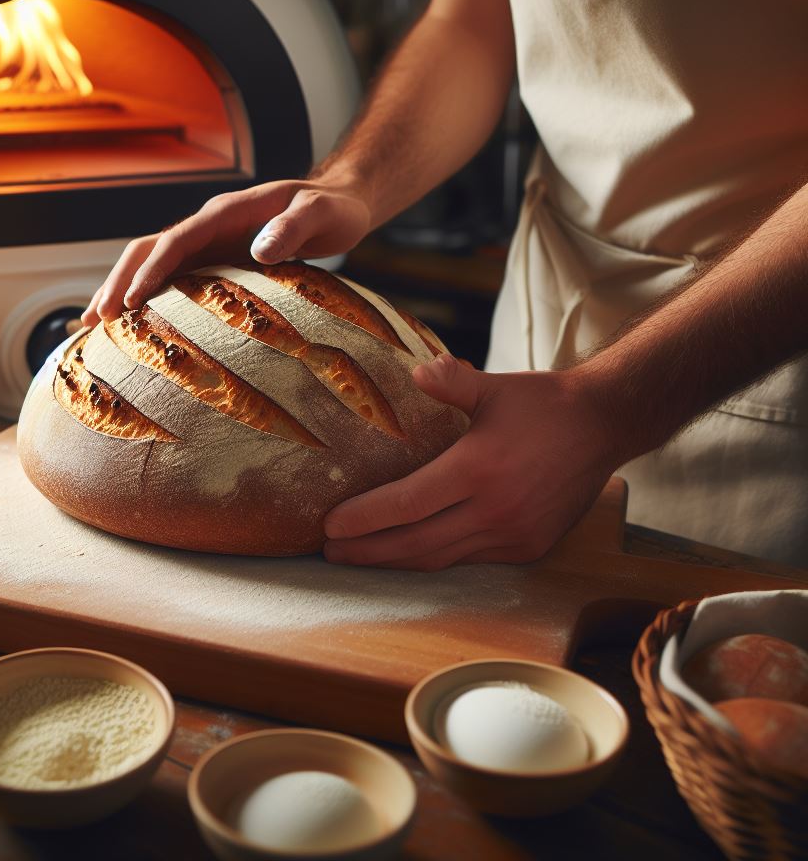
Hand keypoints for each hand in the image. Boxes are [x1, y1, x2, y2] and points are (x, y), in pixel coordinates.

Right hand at [80, 176, 370, 325]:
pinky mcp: (214, 260)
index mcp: (228, 213)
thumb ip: (293, 228)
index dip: (152, 268)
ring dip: (122, 290)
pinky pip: (171, 277)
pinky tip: (132, 324)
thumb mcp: (321, 215)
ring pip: (151, 262)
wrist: (337, 205)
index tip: (131, 300)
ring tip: (94, 326)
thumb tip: (259, 250)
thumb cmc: (332, 210)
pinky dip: (146, 296)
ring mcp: (209, 243)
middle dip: (118, 281)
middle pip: (148, 249)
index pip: (178, 239)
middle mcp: (209, 226)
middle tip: (95, 320)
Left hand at [322, 354, 617, 569]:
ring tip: (358, 557)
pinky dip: (435, 557)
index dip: (364, 519)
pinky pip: (469, 559)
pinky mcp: (528, 547)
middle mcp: (494, 510)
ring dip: (396, 560)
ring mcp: (512, 535)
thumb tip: (416, 372)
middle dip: (367, 551)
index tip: (329, 524)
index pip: (406, 504)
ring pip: (440, 558)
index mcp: (478, 469)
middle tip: (328, 552)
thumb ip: (450, 381)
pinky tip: (410, 552)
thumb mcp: (494, 387)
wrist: (604, 425)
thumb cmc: (543, 403)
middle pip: (415, 543)